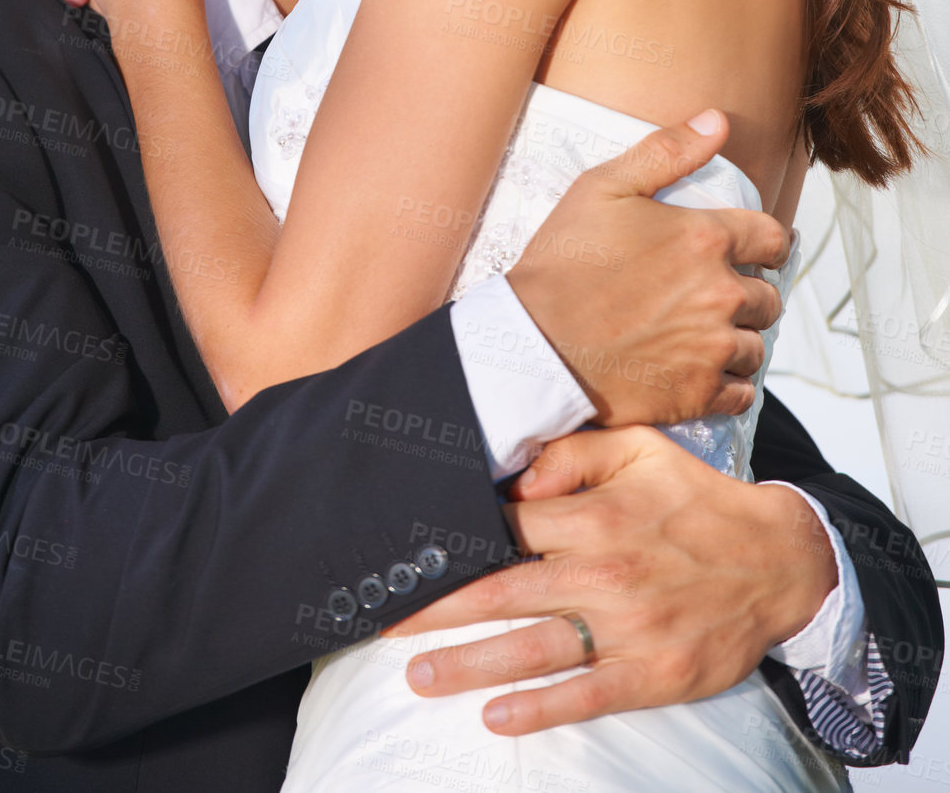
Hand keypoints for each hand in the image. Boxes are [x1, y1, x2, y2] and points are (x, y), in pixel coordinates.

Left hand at [390, 425, 836, 733]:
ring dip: (471, 665)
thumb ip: (574, 455)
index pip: (506, 528)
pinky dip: (539, 708)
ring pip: (535, 649)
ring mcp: (629, 627)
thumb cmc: (697, 501)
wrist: (780, 560)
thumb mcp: (641, 449)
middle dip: (439, 610)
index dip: (454, 541)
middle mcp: (605, 571)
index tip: (408, 555)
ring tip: (419, 676)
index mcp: (596, 515)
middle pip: (504, 592)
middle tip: (386, 623)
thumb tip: (516, 479)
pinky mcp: (653, 673)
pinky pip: (586, 695)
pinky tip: (496, 716)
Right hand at [506, 111, 787, 424]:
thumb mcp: (603, 187)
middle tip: (712, 293)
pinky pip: (743, 392)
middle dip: (748, 292)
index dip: (765, 243)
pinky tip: (700, 368)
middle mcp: (720, 293)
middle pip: (769, 296)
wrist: (532, 342)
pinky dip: (730, 382)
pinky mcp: (698, 393)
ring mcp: (712, 347)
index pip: (773, 238)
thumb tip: (718, 120)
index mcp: (705, 238)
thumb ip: (666, 150)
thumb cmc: (563, 262)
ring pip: (757, 344)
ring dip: (739, 338)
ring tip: (704, 333)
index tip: (751, 251)